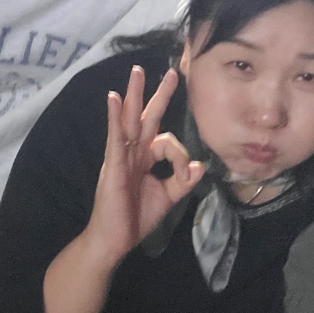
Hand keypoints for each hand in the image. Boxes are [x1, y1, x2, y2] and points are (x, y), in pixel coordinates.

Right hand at [86, 66, 205, 267]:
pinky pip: (114, 136)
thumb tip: (201, 165)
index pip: (167, 142)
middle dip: (158, 94)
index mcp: (144, 159)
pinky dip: (114, 116)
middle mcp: (132, 153)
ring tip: (137, 72)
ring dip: (133, 94)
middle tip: (172, 72)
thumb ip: (183, 181)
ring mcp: (120, 156)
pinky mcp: (112, 164)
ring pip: (129, 119)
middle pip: (146, 117)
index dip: (181, 156)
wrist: (114, 240)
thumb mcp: (167, 197)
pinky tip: (113, 98)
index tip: (187, 174)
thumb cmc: (135, 218)